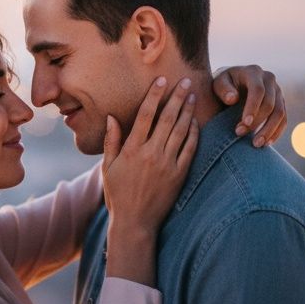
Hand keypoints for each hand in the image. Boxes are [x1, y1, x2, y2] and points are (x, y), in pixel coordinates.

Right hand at [102, 76, 198, 240]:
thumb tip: (112, 117)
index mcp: (132, 149)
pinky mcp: (179, 175)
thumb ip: (111, 141)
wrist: (135, 223)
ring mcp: (167, 164)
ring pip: (180, 131)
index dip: (154, 95)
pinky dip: (193, 134)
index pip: (145, 115)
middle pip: (167, 118)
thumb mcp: (108, 167)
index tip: (161, 80)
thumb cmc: (118, 195)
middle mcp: (151, 154)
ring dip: (187, 111)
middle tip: (186, 81)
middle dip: (177, 97)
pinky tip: (195, 122)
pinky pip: (189, 149)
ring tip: (193, 96)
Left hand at [212, 64, 286, 145]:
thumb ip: (223, 89)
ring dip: (269, 130)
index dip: (253, 107)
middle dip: (257, 121)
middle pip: (270, 103)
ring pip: (280, 113)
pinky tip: (266, 143)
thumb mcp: (217, 84)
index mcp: (253, 72)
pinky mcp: (280, 103)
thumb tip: (233, 99)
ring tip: (255, 144)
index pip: (258, 90)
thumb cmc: (222, 85)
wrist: (231, 86)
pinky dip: (276, 132)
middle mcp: (269, 79)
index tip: (244, 123)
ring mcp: (277, 91)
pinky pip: (283, 120)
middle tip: (239, 134)